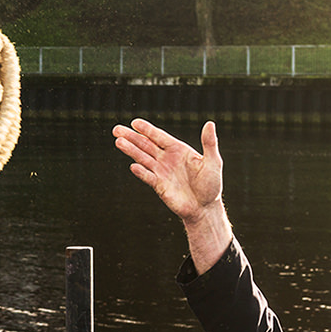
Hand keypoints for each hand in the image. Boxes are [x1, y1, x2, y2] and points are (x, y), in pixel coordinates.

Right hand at [112, 118, 230, 273]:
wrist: (205, 208)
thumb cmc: (211, 185)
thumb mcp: (213, 162)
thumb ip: (209, 143)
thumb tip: (210, 123)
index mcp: (178, 150)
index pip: (159, 137)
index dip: (147, 130)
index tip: (135, 123)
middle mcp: (167, 159)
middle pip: (146, 145)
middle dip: (132, 137)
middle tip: (117, 130)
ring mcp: (161, 172)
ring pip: (143, 158)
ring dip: (131, 150)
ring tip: (118, 142)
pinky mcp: (159, 186)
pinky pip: (148, 177)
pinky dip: (141, 172)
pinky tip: (133, 166)